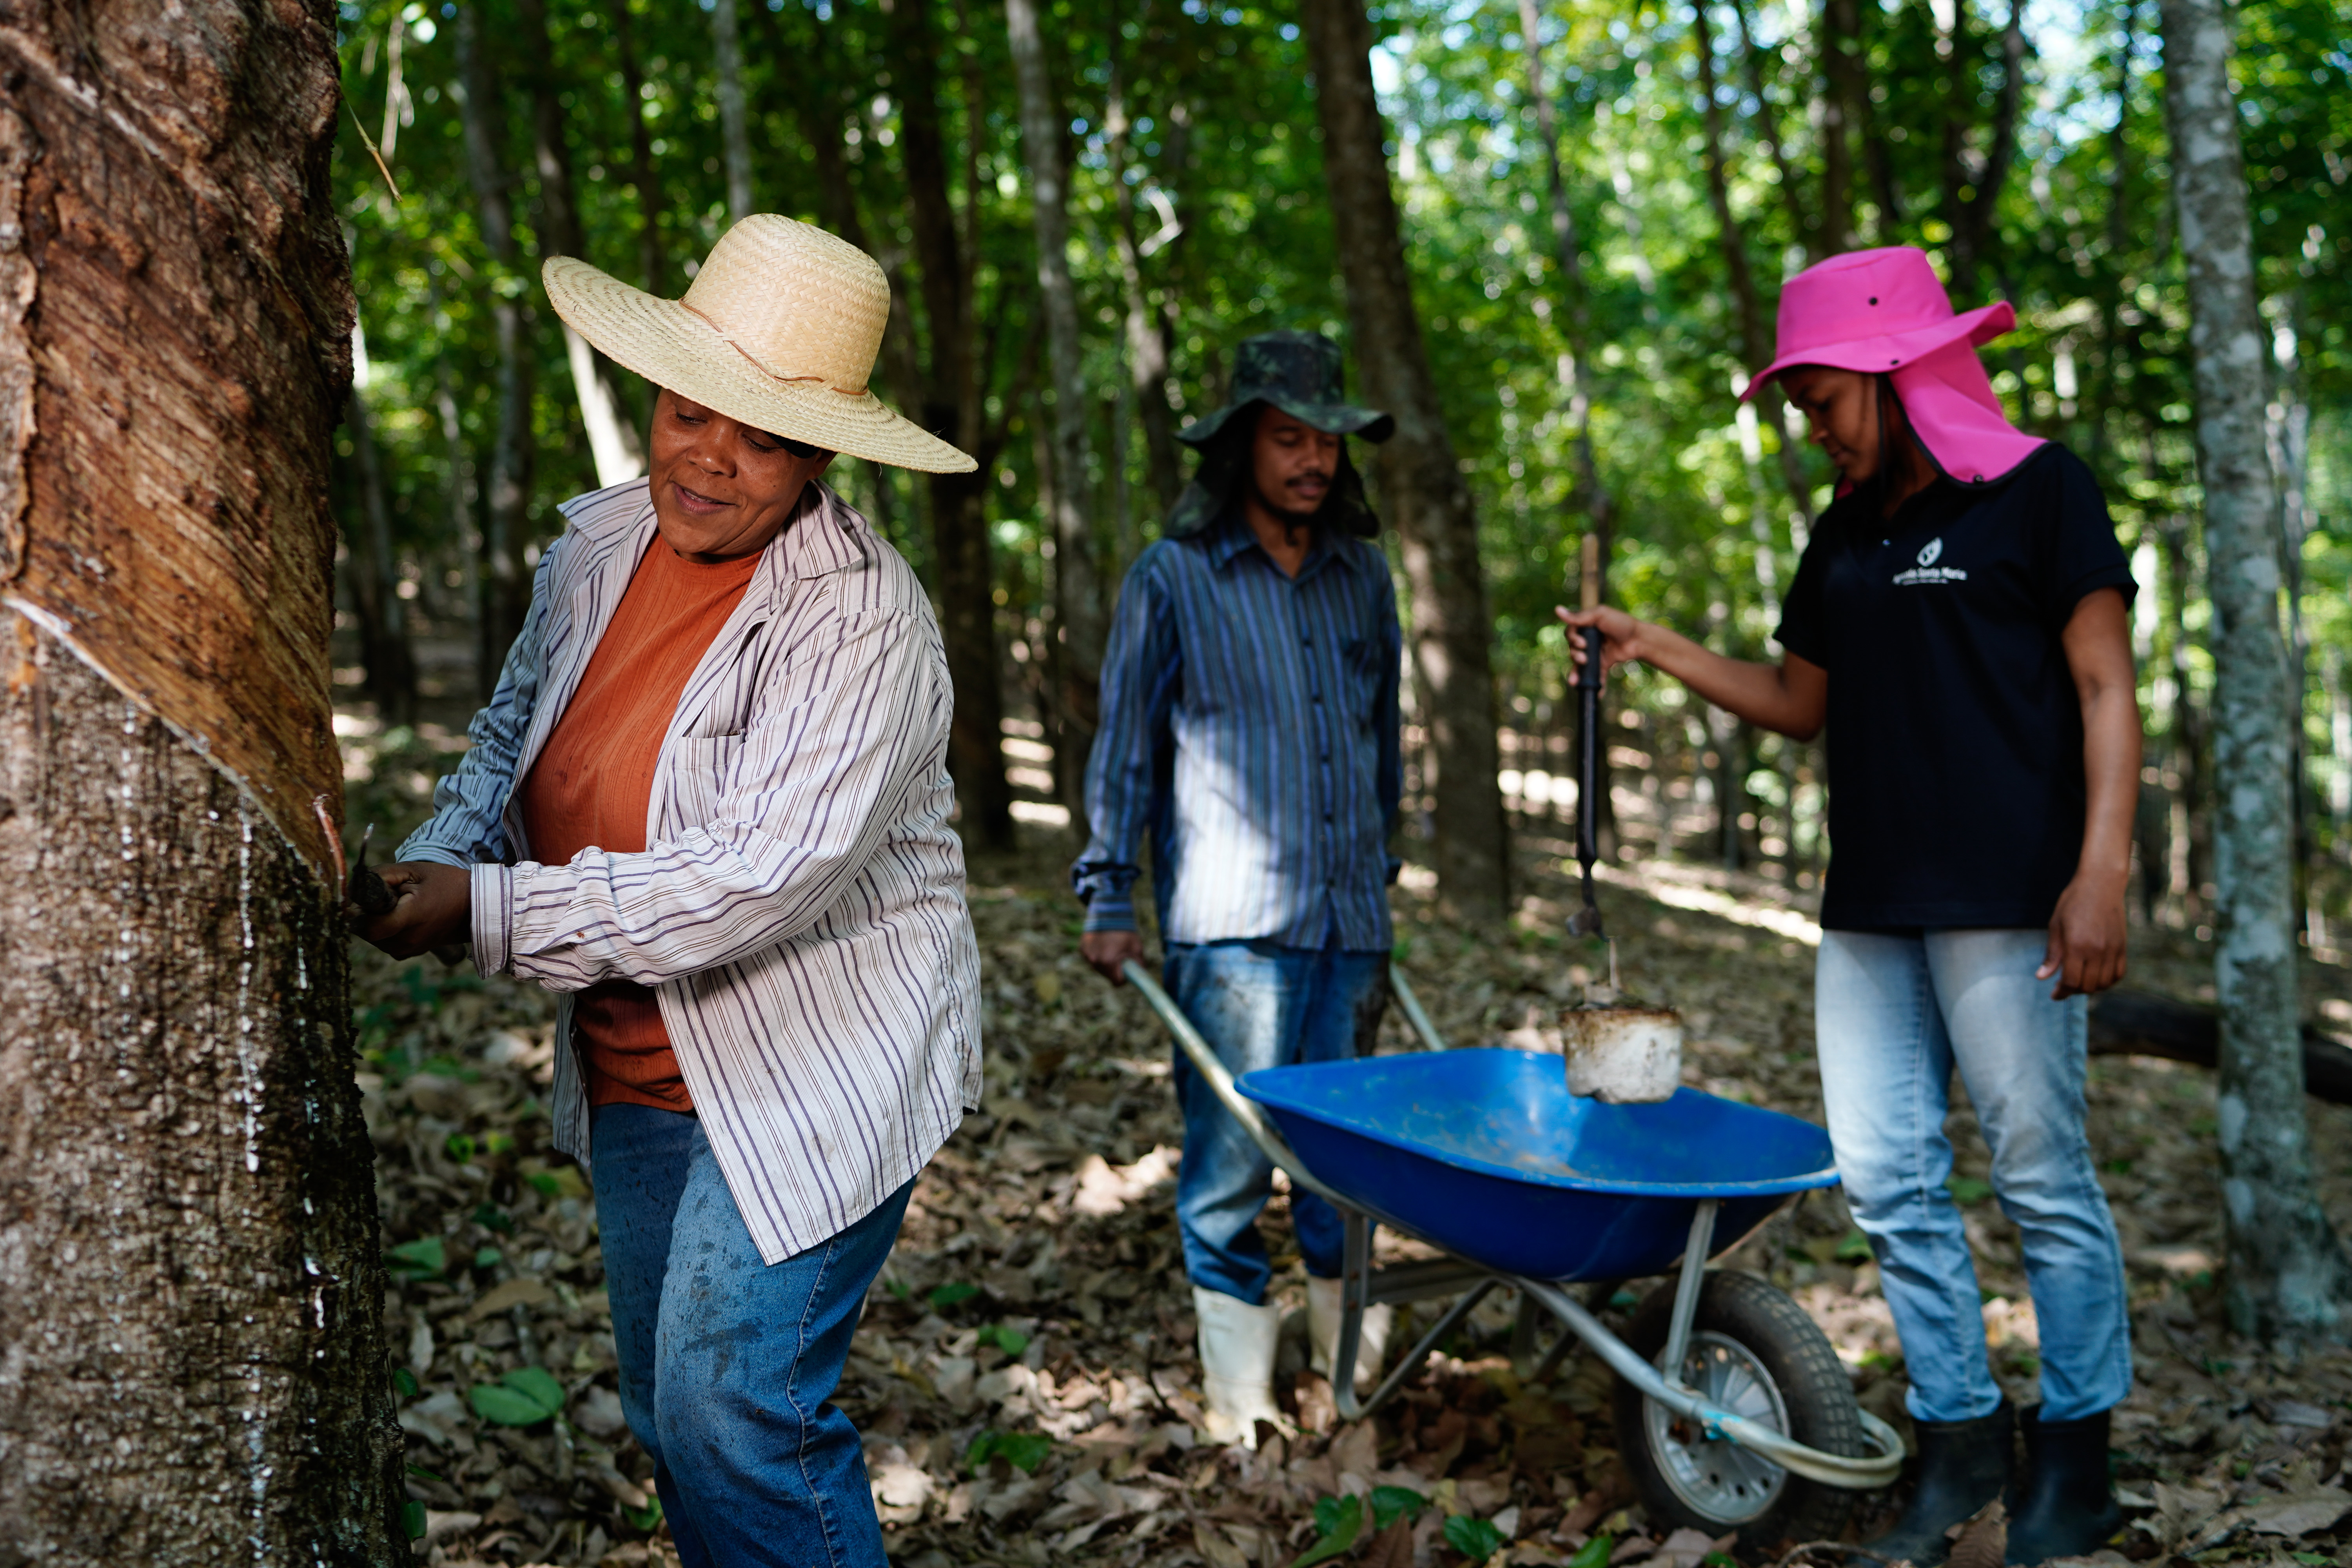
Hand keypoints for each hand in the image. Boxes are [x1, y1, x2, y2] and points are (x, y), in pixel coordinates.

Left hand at [350, 861, 473, 960]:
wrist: (475, 906)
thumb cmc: (445, 883)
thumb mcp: (412, 870)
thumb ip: (380, 875)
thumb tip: (351, 888)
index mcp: (410, 918)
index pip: (366, 926)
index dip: (358, 911)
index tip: (364, 897)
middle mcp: (407, 940)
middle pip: (366, 931)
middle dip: (367, 914)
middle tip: (387, 898)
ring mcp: (409, 949)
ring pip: (373, 938)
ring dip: (376, 922)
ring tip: (399, 906)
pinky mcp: (409, 953)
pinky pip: (384, 943)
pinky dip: (386, 930)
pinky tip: (403, 917)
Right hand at [1080, 929, 1146, 984]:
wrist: (1108, 912)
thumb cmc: (1125, 930)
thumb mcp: (1137, 947)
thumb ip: (1138, 964)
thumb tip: (1138, 975)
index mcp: (1109, 962)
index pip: (1117, 982)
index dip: (1124, 977)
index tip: (1126, 970)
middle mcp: (1095, 961)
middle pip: (1107, 975)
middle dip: (1114, 968)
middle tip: (1119, 954)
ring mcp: (1087, 955)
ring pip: (1099, 966)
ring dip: (1105, 960)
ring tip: (1111, 946)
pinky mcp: (1082, 948)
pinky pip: (1091, 957)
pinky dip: (1097, 953)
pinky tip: (1102, 942)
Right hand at [1554, 604, 1651, 676]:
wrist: (1639, 639)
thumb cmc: (1621, 623)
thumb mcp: (1600, 615)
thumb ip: (1579, 616)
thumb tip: (1557, 609)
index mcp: (1586, 626)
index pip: (1570, 634)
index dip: (1572, 639)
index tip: (1581, 642)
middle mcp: (1589, 640)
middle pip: (1572, 649)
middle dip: (1575, 655)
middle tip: (1584, 658)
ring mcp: (1595, 653)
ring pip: (1579, 665)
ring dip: (1577, 673)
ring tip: (1576, 681)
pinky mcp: (1603, 665)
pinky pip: (1596, 676)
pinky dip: (1595, 685)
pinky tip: (1596, 694)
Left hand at [2038, 871, 2127, 999]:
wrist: (2101, 885)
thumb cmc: (2073, 902)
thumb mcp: (2055, 926)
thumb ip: (2052, 954)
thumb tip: (2042, 977)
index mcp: (2077, 945)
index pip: (2071, 981)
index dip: (2062, 992)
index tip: (2055, 995)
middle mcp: (2098, 950)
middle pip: (2087, 985)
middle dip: (2074, 991)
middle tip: (2064, 986)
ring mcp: (2113, 949)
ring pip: (2104, 983)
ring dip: (2090, 988)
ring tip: (2079, 981)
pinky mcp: (2123, 947)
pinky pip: (2118, 974)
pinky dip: (2108, 981)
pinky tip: (2096, 977)